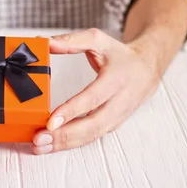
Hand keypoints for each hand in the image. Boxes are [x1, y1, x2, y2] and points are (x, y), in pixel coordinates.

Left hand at [32, 28, 161, 153]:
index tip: (51, 121)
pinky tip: (51, 145)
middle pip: (92, 125)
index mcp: (117, 79)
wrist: (148, 70)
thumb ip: (71, 41)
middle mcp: (119, 102)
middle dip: (63, 136)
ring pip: (91, 136)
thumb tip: (45, 43)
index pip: (92, 98)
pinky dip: (70, 144)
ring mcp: (116, 118)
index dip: (71, 111)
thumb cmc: (121, 56)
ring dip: (64, 144)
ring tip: (40, 146)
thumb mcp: (99, 40)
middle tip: (39, 139)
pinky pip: (90, 138)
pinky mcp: (111, 126)